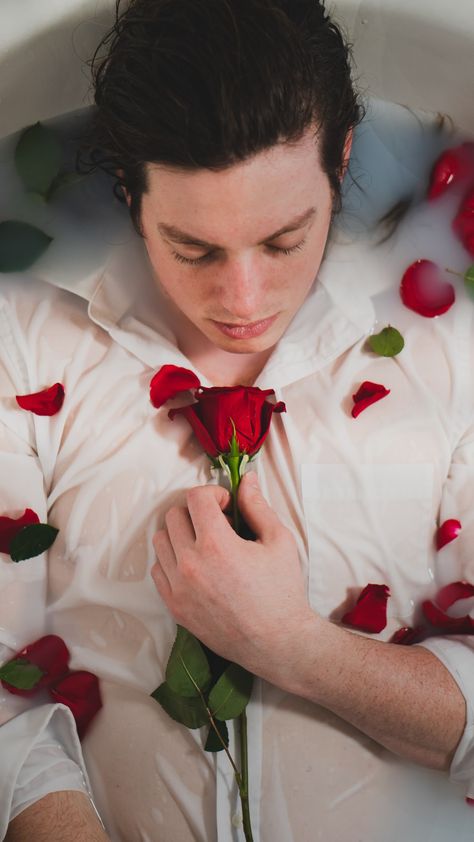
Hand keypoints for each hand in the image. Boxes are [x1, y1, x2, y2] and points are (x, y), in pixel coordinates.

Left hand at [151, 472, 315, 679]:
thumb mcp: (279, 541)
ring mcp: (178, 587)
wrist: (278, 642)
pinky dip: (172, 561)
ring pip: (161, 540)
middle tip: (218, 525)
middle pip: (173, 515)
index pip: (195, 497)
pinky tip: (197, 567)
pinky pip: (158, 569)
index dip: (213, 493)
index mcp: (216, 544)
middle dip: (196, 512)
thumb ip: (257, 506)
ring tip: (205, 545)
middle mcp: (190, 564)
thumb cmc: (282, 591)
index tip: (227, 506)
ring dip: (181, 534)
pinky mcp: (174, 606)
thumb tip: (247, 479)